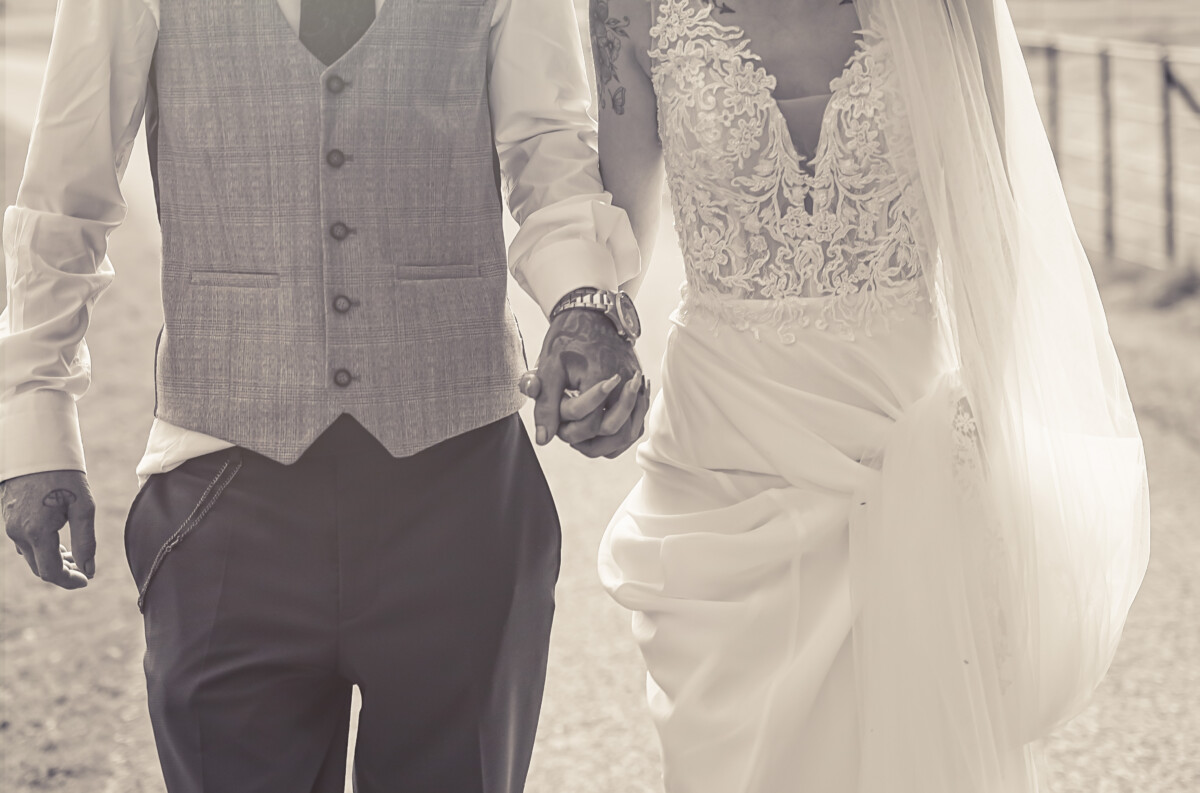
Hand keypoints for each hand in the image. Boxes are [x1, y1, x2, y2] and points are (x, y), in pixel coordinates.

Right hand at [1, 470, 95, 588]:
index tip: (86, 580)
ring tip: (75, 555)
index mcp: (36, 533)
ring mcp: (11, 526)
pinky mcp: (9, 519)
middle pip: (39, 568)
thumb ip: (86, 542)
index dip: (69, 581)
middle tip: (84, 567)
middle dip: (63, 572)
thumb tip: (89, 571)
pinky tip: (58, 542)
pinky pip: (25, 544)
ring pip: (31, 557)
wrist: (37, 451)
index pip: (50, 572)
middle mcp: (19, 533)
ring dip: (52, 561)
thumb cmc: (65, 477)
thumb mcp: (84, 508)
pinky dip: (42, 549)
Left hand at [524, 308, 648, 457]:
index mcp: (599, 377)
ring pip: (630, 430)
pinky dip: (622, 432)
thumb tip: (543, 439)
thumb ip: (546, 406)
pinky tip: (603, 432)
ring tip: (585, 438)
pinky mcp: (638, 384)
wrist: (591, 313)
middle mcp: (623, 382)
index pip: (591, 424)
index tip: (558, 426)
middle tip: (569, 434)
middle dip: (588, 439)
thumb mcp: (549, 369)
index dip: (571, 432)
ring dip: (607, 441)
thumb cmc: (567, 339)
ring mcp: (634, 383)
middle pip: (614, 430)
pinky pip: (637, 419)